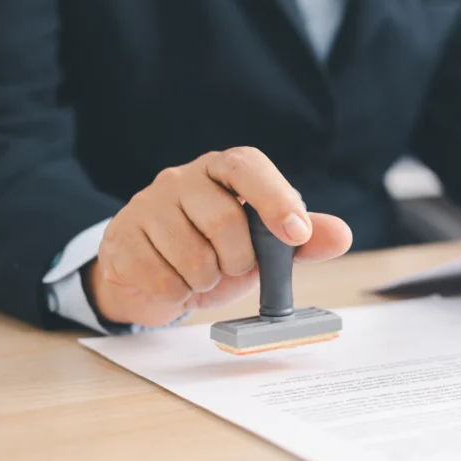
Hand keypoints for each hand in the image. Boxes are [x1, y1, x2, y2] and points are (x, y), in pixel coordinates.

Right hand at [84, 147, 352, 326]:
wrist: (156, 276)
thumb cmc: (219, 251)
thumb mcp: (266, 245)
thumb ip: (304, 239)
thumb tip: (341, 235)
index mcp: (223, 169)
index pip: (248, 167)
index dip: (275, 198)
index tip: (296, 233)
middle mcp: (182, 178)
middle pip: (223, 220)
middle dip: (239, 260)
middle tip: (234, 267)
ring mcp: (146, 205)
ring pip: (191, 256)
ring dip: (207, 280)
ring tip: (203, 276)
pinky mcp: (120, 238)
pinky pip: (160, 279)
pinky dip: (178, 293)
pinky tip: (176, 284)